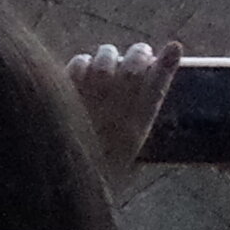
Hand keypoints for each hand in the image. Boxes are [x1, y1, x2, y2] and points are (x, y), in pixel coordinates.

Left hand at [65, 41, 178, 177]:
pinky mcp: (62, 96)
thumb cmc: (93, 175)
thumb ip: (133, 131)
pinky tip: (83, 66)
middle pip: (133, 70)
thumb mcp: (125, 159)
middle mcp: (113, 114)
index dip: (166, 67)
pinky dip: (82, 62)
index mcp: (134, 132)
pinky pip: (76, 66)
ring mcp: (86, 102)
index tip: (174, 47)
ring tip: (109, 60)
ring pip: (104, 62)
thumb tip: (141, 99)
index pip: (157, 92)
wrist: (56, 183)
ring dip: (109, 56)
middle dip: (139, 54)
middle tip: (141, 51)